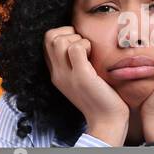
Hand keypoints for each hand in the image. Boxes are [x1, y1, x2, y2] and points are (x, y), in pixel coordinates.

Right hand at [43, 26, 128, 141]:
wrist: (107, 120)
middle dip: (68, 32)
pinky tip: (95, 59)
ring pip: (59, 40)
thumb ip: (77, 60)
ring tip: (89, 54)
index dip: (63, 33)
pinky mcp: (80, 76)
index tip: (80, 43)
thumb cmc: (100, 96)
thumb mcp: (82, 76)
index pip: (47, 41)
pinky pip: (75, 48)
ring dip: (78, 40)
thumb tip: (82, 37)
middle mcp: (57, 73)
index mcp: (56, 72)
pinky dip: (86, 46)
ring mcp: (67, 75)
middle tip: (84, 46)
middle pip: (49, 37)